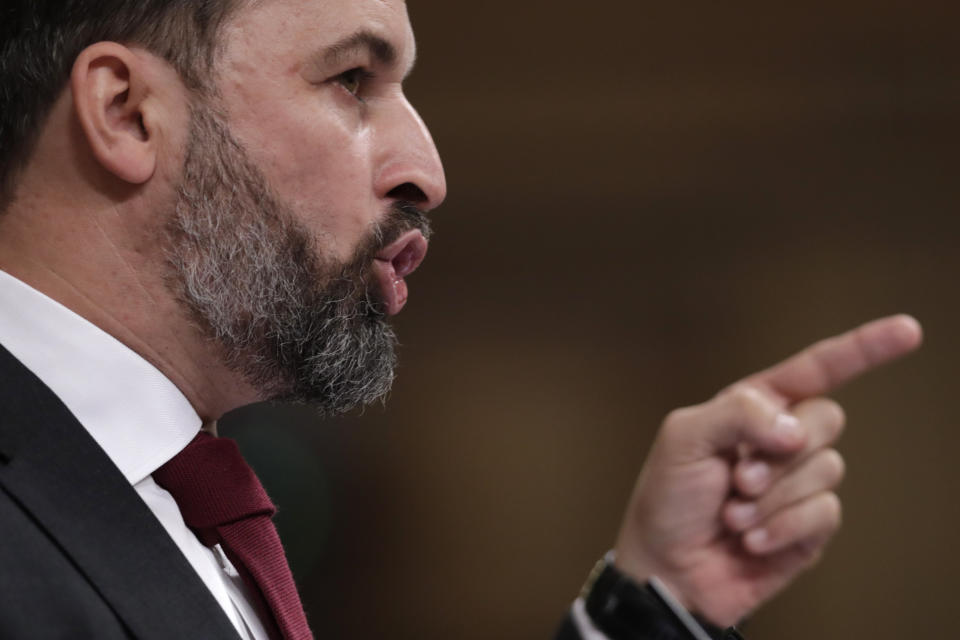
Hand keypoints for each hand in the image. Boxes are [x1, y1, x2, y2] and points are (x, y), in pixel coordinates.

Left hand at [612, 315, 922, 626]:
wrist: (666, 569)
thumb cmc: (667, 499)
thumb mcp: (683, 438)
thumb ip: (738, 412)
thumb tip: (796, 428)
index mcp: (753, 408)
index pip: (815, 369)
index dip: (863, 349)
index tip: (909, 330)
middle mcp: (781, 440)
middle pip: (827, 419)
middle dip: (783, 451)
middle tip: (738, 477)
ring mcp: (799, 484)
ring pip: (828, 469)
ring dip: (773, 496)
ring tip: (733, 513)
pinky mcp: (809, 527)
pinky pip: (825, 513)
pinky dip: (783, 527)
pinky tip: (751, 540)